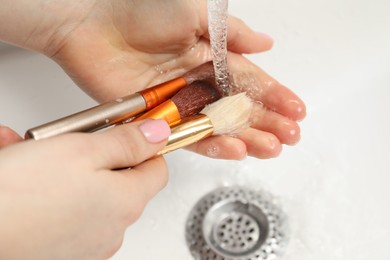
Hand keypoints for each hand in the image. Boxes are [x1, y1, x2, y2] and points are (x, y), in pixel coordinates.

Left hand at [0, 0, 304, 159]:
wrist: (90, 26)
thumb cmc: (138, 11)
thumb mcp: (193, 13)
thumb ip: (231, 33)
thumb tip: (266, 44)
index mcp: (209, 56)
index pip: (249, 80)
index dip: (274, 95)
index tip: (296, 110)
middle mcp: (198, 82)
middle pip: (238, 107)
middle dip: (267, 121)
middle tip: (289, 136)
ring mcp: (180, 102)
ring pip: (219, 126)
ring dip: (247, 138)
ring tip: (271, 148)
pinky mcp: (159, 118)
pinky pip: (189, 135)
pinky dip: (212, 143)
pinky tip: (235, 149)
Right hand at [0, 120, 170, 258]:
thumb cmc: (20, 196)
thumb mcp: (82, 150)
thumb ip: (127, 142)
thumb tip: (158, 134)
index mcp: (127, 202)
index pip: (157, 168)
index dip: (142, 146)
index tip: (123, 134)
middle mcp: (113, 229)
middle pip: (120, 181)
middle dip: (95, 156)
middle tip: (66, 143)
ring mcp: (89, 245)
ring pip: (89, 194)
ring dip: (66, 172)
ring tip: (33, 158)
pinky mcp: (63, 252)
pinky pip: (68, 213)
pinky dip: (53, 194)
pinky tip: (27, 181)